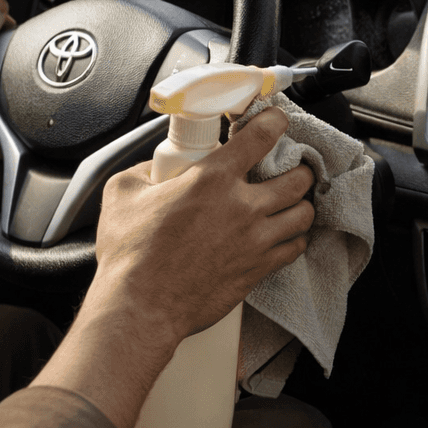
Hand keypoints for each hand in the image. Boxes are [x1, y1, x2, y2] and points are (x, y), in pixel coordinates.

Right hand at [91, 107, 314, 343]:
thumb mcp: (123, 193)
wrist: (141, 307)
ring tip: (291, 202)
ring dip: (301, 204)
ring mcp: (255, 241)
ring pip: (304, 214)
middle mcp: (243, 207)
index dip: (275, 121)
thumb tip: (156, 168)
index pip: (261, 136)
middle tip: (292, 168)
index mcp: (212, 180)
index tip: (277, 120)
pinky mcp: (258, 269)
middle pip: (298, 178)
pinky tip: (283, 235)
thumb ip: (145, 170)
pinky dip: (294, 238)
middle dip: (300, 169)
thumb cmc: (130, 256)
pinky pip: (294, 248)